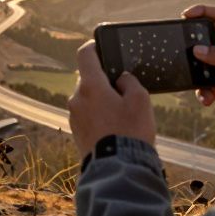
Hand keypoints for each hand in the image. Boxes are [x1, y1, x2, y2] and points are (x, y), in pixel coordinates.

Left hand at [67, 40, 155, 158]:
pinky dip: (98, 115)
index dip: (94, 46)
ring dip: (102, 100)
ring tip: (122, 113)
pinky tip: (115, 126)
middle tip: (123, 88)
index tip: (102, 46)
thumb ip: (130, 82)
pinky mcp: (76, 132)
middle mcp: (76, 98)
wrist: (117, 168)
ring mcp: (74, 116)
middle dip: (104, 80)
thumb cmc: (130, 131)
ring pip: (88, 98)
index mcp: (90, 86)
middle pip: (88, 79)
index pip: (85, 55)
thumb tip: (121, 79)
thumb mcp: (140, 100)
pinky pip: (87, 115)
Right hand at [182, 5, 214, 131]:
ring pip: (199, 64)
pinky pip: (202, 87)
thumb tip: (197, 49)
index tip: (186, 15)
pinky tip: (207, 99)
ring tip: (194, 78)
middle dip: (191, 43)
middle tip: (182, 49)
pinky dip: (201, 92)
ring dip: (194, 71)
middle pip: (204, 40)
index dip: (203, 12)